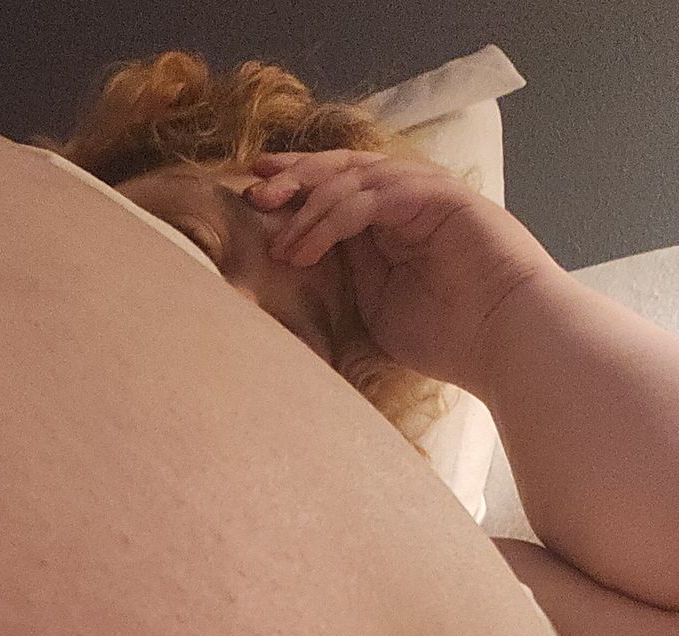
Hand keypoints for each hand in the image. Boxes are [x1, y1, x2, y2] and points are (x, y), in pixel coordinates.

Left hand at [245, 149, 565, 392]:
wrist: (505, 343)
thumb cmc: (450, 335)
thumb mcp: (378, 304)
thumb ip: (350, 271)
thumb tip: (305, 255)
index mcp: (395, 219)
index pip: (339, 187)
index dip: (298, 186)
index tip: (257, 198)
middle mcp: (410, 197)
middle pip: (342, 168)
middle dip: (294, 177)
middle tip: (253, 192)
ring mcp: (426, 192)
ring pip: (352, 178)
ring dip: (307, 206)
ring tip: (277, 241)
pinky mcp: (438, 197)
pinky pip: (371, 198)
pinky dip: (332, 219)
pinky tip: (304, 248)